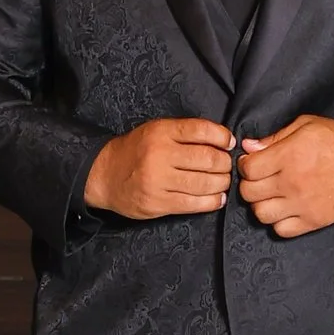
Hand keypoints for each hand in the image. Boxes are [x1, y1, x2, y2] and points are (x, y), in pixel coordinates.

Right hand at [84, 117, 236, 218]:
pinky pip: (193, 204)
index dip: (223, 137)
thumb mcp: (156, 130)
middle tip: (227, 166)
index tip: (229, 144)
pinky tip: (217, 198)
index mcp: (161, 132)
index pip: (202, 130)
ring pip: (204, 183)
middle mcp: (160, 154)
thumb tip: (223, 141)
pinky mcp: (158, 203)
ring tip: (222, 182)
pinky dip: (212, 202)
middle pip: (208, 159)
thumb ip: (185, 133)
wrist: (104, 175)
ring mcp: (158, 181)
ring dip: (221, 183)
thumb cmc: (136, 151)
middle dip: (225, 164)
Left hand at [236, 114, 333, 237]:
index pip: (248, 169)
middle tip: (260, 179)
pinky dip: (278, 222)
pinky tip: (285, 209)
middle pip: (249, 193)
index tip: (252, 163)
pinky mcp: (313, 221)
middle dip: (250, 184)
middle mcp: (292, 183)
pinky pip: (281, 230)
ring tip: (271, 196)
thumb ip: (275, 137)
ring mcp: (302, 205)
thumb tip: (249, 147)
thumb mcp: (307, 126)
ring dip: (261, 204)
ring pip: (261, 214)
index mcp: (288, 157)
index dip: (245, 165)